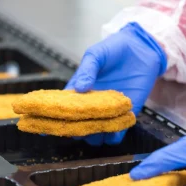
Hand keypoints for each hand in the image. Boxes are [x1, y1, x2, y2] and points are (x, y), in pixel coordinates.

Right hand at [65, 22, 166, 145]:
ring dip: (95, 136)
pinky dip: (115, 135)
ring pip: (97, 133)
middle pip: (79, 126)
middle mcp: (91, 104)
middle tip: (78, 131)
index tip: (44, 129)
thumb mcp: (96, 55)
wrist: (141, 49)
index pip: (63, 109)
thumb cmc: (113, 49)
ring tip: (97, 131)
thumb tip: (80, 88)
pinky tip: (114, 131)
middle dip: (76, 131)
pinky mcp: (125, 113)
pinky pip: (118, 131)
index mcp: (78, 91)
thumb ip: (87, 70)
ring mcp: (108, 111)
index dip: (53, 119)